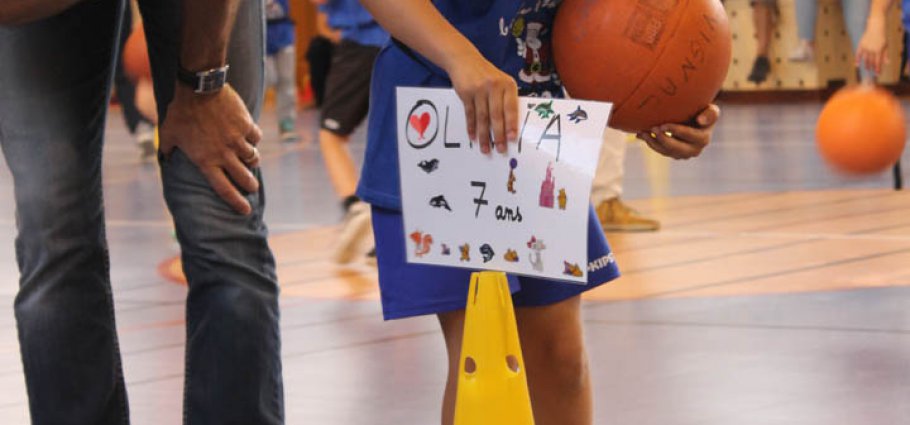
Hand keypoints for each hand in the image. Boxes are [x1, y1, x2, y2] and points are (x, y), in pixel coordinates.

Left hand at [159, 84, 262, 214]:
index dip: (236, 202)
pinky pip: (255, 137)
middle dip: (250, 186)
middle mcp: (224, 154)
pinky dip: (254, 138)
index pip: (224, 188)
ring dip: (252, 161)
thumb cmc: (180, 112)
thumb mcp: (168, 133)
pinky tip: (250, 136)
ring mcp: (237, 140)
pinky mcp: (246, 125)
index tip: (245, 210)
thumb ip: (167, 149)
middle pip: (244, 178)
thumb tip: (165, 158)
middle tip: (252, 187)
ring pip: (253, 158)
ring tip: (251, 160)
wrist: (199, 89)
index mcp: (205, 160)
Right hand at [446, 51, 518, 154]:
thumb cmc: (487, 75)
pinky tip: (473, 137)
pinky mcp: (466, 92)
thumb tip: (511, 126)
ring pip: (482, 117)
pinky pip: (470, 113)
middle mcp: (494, 86)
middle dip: (498, 134)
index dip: (511, 124)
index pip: (511, 108)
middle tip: (500, 149)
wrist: (465, 60)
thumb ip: (506, 99)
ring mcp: (479, 89)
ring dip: (484, 135)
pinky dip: (471, 127)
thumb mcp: (501, 82)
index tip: (512, 139)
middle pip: (496, 115)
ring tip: (486, 148)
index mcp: (508, 85)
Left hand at [636, 104, 719, 159]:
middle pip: (677, 149)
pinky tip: (640, 134)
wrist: (696, 118)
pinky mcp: (673, 154)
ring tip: (642, 132)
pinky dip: (650, 142)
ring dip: (653, 143)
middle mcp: (695, 150)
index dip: (676, 131)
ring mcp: (683, 154)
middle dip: (663, 140)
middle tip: (652, 129)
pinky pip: (660, 151)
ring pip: (666, 152)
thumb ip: (710, 114)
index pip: (690, 136)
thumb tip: (701, 121)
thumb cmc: (703, 110)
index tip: (663, 125)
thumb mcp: (710, 109)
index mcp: (703, 138)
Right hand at [856, 18, 888, 74]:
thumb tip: (887, 63)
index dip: (878, 68)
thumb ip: (885, 54)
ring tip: (867, 68)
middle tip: (871, 72)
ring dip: (866, 64)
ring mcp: (866, 48)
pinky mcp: (861, 45)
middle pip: (871, 61)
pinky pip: (858, 54)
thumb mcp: (886, 45)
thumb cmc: (882, 36)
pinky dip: (857, 59)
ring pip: (865, 59)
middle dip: (871, 67)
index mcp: (879, 50)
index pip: (878, 61)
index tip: (877, 73)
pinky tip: (857, 64)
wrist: (875, 27)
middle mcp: (872, 50)